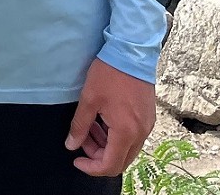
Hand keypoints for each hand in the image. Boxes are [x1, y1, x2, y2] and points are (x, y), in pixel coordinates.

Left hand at [64, 57, 156, 176]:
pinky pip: (133, 137)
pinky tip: (103, 120)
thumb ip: (79, 126)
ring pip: (126, 149)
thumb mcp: (88, 99)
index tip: (76, 159)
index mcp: (125, 132)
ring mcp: (147, 126)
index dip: (91, 168)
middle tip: (82, 138)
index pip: (110, 165)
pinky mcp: (148, 117)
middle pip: (120, 160)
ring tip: (90, 126)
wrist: (131, 52)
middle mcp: (141, 134)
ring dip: (107, 145)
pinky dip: (117, 136)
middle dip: (98, 155)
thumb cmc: (109, 74)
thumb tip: (71, 145)